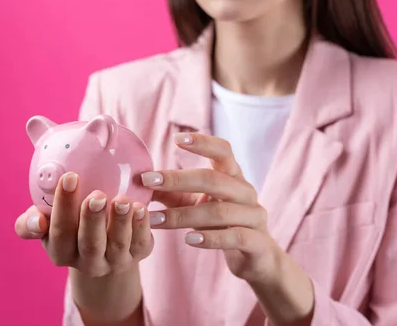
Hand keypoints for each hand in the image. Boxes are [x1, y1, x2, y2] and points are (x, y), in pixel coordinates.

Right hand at [14, 172, 153, 276]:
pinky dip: (141, 225)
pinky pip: (141, 242)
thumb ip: (33, 218)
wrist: (103, 247)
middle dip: (92, 219)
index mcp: (61, 252)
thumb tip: (36, 218)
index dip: (63, 206)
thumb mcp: (48, 221)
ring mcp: (114, 261)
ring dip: (121, 221)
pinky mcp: (138, 254)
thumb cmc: (70, 223)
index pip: (59, 232)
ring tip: (122, 199)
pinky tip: (141, 207)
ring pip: (118, 244)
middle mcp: (87, 262)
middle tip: (97, 195)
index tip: (70, 177)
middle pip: (90, 243)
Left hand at [140, 132, 277, 282]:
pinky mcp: (257, 242)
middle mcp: (246, 192)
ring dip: (183, 216)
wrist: (256, 258)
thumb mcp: (197, 205)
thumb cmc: (222, 224)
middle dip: (178, 180)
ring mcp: (255, 216)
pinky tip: (189, 240)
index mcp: (233, 176)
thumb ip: (172, 194)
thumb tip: (138, 182)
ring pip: (219, 212)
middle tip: (147, 181)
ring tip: (154, 220)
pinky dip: (210, 238)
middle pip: (214, 180)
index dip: (203, 143)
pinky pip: (234, 237)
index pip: (223, 151)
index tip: (177, 139)